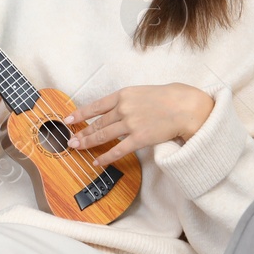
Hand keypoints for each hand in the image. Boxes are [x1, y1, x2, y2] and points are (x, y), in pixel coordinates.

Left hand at [61, 83, 215, 166]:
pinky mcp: (139, 138)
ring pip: (103, 136)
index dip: (80, 114)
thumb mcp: (143, 92)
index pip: (96, 106)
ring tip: (77, 148)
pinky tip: (97, 161)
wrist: (186, 106)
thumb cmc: (169, 98)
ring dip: (87, 143)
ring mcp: (130, 124)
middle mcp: (123, 108)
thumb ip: (128, 101)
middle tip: (70, 140)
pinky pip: (117, 150)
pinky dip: (105, 157)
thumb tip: (116, 111)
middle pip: (97, 123)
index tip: (68, 119)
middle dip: (82, 132)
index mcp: (124, 95)